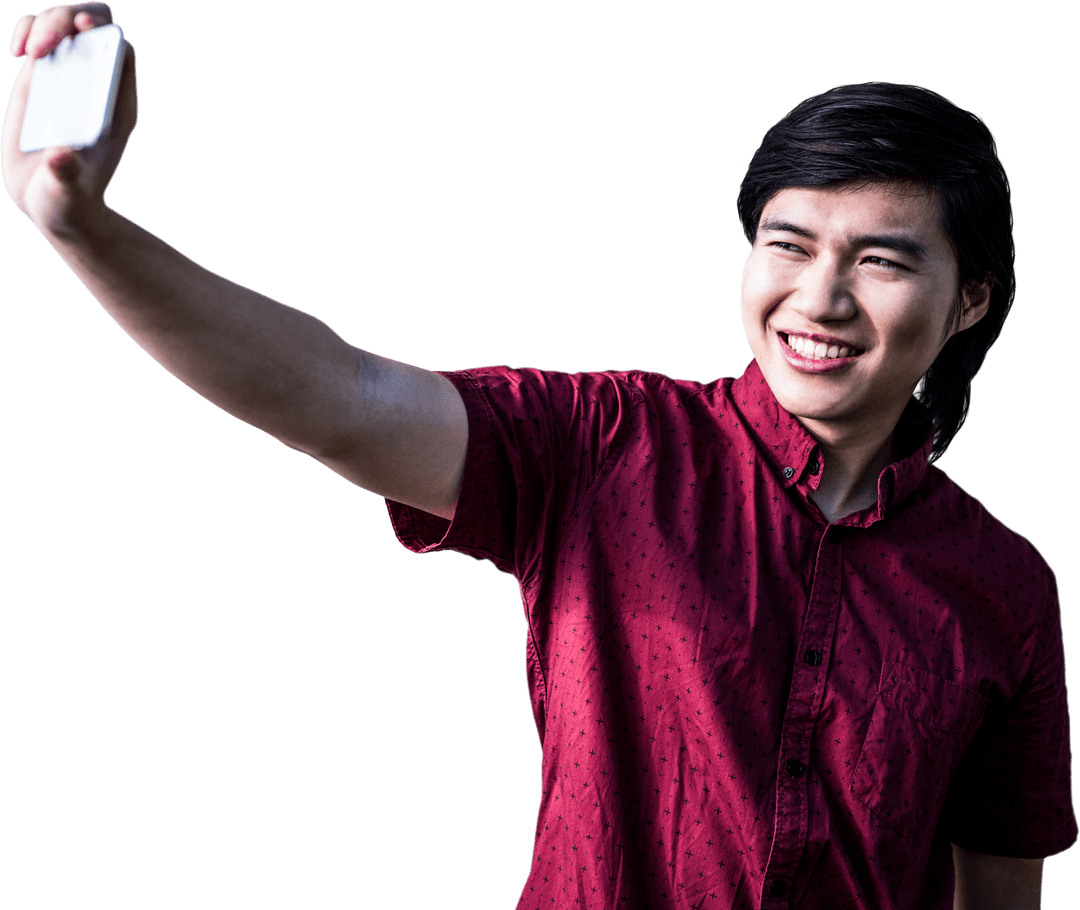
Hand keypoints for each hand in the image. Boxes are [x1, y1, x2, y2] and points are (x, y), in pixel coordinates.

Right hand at [2, 3, 137, 236]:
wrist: (49, 200)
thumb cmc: (67, 198)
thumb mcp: (67, 190)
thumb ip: (65, 174)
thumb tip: (59, 157)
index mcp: (116, 106)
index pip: (122, 51)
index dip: (104, 31)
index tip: (81, 30)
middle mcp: (95, 85)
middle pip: (94, 24)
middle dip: (67, 19)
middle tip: (43, 48)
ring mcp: (69, 76)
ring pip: (64, 22)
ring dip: (44, 24)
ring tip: (27, 54)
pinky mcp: (42, 77)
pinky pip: (39, 34)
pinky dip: (28, 30)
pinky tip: (18, 53)